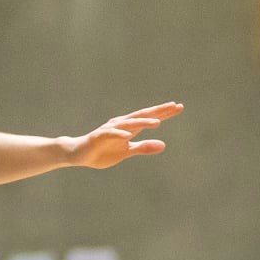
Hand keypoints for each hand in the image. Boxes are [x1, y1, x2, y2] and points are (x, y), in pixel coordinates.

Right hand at [67, 102, 183, 168]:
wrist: (80, 154)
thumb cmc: (104, 151)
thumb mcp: (128, 151)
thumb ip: (144, 147)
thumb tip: (163, 145)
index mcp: (130, 127)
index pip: (150, 118)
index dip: (164, 113)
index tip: (179, 107)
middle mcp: (122, 124)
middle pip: (143, 115)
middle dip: (159, 111)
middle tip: (174, 106)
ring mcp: (111, 129)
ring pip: (129, 123)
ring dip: (143, 122)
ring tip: (157, 122)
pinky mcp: (99, 136)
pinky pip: (110, 133)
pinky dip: (119, 133)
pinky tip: (127, 135)